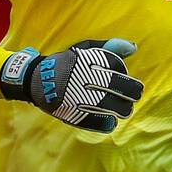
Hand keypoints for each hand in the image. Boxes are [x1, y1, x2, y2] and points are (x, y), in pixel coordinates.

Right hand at [0, 38, 142, 132]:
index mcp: (92, 63)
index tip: (132, 85)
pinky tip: (111, 121)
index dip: (130, 82)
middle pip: (123, 91)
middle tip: (133, 98)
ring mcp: (82, 99)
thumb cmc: (68, 64)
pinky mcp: (76, 114)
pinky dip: (108, 124)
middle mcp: (88, 80)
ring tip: (124, 110)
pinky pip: (99, 123)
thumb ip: (110, 48)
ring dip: (123, 110)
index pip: (122, 73)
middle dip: (132, 95)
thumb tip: (133, 47)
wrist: (38, 80)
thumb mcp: (86, 50)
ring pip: (114, 108)